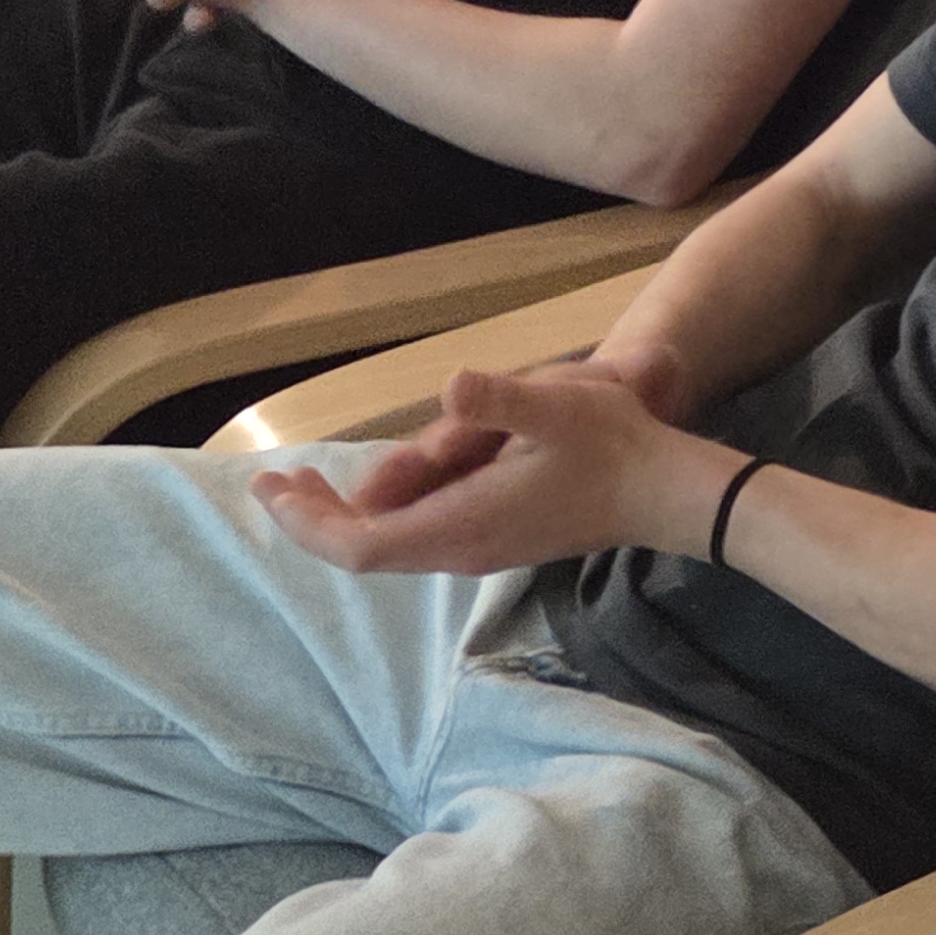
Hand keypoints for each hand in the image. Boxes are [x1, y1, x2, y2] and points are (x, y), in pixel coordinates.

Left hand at [249, 356, 722, 579]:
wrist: (664, 490)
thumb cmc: (613, 444)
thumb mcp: (560, 405)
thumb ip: (503, 400)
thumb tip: (453, 385)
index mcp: (462, 525)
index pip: (359, 545)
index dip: (308, 521)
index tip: (271, 488)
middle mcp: (460, 550)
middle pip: (364, 549)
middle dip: (315, 516)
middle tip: (276, 480)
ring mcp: (477, 549)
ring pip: (389, 543)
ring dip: (349, 512)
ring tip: (314, 479)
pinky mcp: (493, 540)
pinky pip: (415, 536)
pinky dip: (383, 512)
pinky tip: (384, 482)